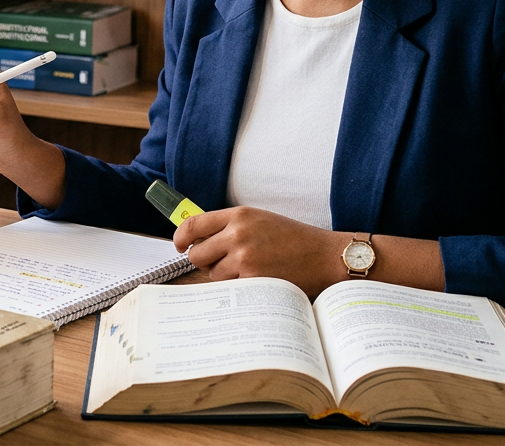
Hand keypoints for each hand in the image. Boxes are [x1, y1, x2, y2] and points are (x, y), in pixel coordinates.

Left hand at [174, 206, 344, 296]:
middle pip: (196, 254)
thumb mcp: (260, 221)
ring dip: (225, 276)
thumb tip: (196, 240)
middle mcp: (238, 234)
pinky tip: (259, 280)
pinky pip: (230, 288)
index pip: (193, 225)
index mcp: (239, 215)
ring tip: (252, 269)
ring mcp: (244, 258)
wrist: (325, 256)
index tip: (179, 245)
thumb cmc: (294, 239)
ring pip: (213, 274)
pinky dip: (240, 287)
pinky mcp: (252, 279)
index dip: (180, 237)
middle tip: (222, 263)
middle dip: (204, 261)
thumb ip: (230, 227)